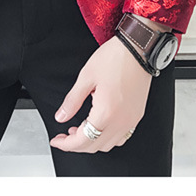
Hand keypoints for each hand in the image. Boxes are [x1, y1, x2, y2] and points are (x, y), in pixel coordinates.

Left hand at [49, 37, 151, 153]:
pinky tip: (98, 125)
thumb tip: (61, 116)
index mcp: (106, 113)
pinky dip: (107, 137)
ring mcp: (131, 120)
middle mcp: (121, 121)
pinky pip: (121, 137)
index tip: (56, 141)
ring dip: (92, 141)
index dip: (66, 144)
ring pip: (108, 145)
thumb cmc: (115, 58)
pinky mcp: (137, 115)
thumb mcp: (86, 77)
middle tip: (64, 136)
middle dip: (76, 145)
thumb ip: (72, 101)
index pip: (82, 141)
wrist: (138, 49)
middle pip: (95, 146)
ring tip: (80, 129)